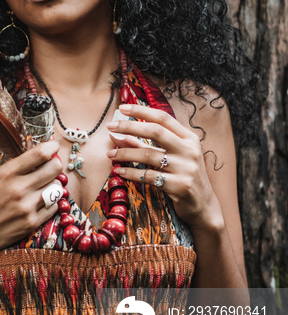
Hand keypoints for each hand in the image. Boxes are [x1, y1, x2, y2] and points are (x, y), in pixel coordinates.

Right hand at [0, 139, 62, 257]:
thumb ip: (16, 167)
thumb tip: (39, 154)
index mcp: (7, 173)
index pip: (40, 154)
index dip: (51, 147)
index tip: (53, 146)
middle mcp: (19, 189)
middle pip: (54, 169)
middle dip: (56, 164)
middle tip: (53, 165)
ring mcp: (27, 207)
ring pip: (57, 188)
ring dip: (54, 185)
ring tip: (45, 186)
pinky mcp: (32, 223)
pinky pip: (54, 207)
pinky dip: (51, 202)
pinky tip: (41, 201)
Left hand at [106, 104, 222, 229]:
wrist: (203, 206)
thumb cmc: (184, 176)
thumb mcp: (171, 157)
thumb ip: (149, 145)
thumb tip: (121, 135)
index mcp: (189, 138)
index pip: (163, 118)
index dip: (141, 111)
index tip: (122, 108)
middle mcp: (189, 150)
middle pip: (155, 131)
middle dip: (130, 126)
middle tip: (111, 126)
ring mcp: (186, 168)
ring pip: (148, 155)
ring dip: (125, 153)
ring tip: (110, 154)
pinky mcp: (180, 186)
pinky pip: (149, 176)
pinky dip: (131, 172)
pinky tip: (119, 171)